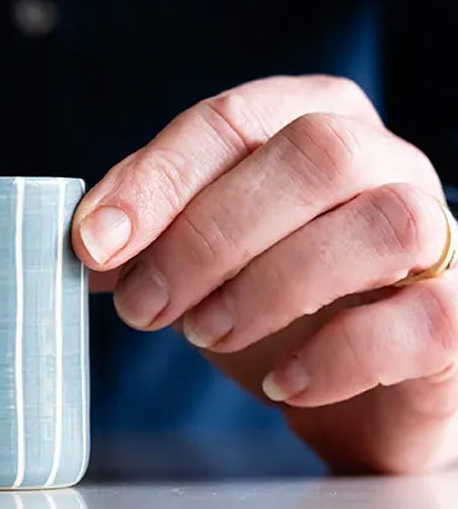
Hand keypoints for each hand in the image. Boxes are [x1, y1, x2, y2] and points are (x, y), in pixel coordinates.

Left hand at [73, 75, 457, 472]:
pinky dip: (336, 356)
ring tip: (207, 333)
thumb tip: (86, 243)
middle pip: (314, 156)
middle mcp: (386, 163)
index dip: (157, 180)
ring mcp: (439, 236)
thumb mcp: (199, 261)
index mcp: (311, 123)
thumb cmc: (272, 304)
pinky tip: (282, 382)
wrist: (355, 389)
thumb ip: (149, 239)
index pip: (232, 119)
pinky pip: (423, 320)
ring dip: (271, 285)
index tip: (93, 243)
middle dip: (208, 237)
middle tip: (146, 307)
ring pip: (382, 225)